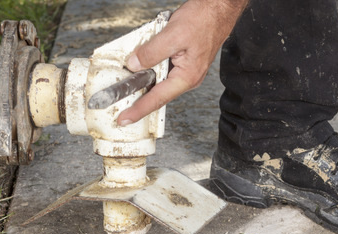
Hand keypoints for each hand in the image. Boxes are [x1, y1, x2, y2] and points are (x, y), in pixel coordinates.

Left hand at [117, 0, 247, 125]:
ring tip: (132, 72)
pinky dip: (151, 65)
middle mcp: (186, 78)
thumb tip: (134, 64)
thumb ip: (152, 52)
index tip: (124, 119)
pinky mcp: (182, 62)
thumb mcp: (173, 34)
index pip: (157, 99)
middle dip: (138, 96)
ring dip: (144, 75)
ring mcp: (185, 71)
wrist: (218, 8)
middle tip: (119, 103)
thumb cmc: (205, 20)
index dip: (138, 110)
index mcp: (187, 77)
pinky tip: (145, 57)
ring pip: (158, 79)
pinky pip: (162, 68)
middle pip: (157, 92)